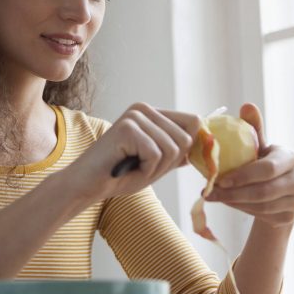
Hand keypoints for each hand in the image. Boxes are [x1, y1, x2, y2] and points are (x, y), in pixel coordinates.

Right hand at [62, 102, 200, 201]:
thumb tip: (206, 143)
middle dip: (169, 163)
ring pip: (172, 148)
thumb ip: (178, 152)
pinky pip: (156, 154)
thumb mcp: (156, 164)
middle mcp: (144, 109)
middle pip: (186, 139)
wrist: (88, 185)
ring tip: (133, 167)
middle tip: (142, 167)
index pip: (193, 121)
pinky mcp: (127, 128)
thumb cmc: (119, 175)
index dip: (190, 147)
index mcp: (152, 113)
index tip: (173, 163)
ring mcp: (135, 116)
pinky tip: (126, 167)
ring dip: (156, 168)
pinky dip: (145, 170)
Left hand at [203, 103, 293, 226]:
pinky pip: (262, 216)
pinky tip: (229, 203)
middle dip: (233, 193)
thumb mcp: (258, 146)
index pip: (267, 169)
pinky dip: (242, 210)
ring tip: (215, 196)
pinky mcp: (291, 217)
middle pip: (264, 192)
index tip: (219, 179)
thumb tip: (246, 105)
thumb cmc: (263, 163)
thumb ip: (253, 127)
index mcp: (291, 158)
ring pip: (261, 207)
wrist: (277, 191)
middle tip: (209, 193)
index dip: (243, 176)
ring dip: (234, 202)